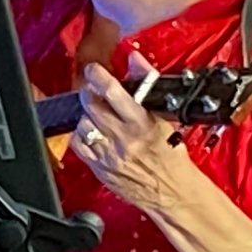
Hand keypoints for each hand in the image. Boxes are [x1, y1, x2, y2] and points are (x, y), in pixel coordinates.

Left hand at [70, 50, 189, 213]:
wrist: (172, 192)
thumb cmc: (171, 154)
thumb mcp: (164, 118)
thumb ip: (147, 85)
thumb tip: (135, 59)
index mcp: (141, 123)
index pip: (113, 92)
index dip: (99, 76)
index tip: (94, 69)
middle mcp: (122, 138)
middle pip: (91, 105)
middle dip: (89, 92)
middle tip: (94, 90)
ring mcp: (108, 154)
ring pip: (82, 123)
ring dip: (86, 114)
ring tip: (97, 114)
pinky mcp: (99, 167)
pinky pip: (78, 144)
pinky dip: (81, 134)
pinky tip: (91, 132)